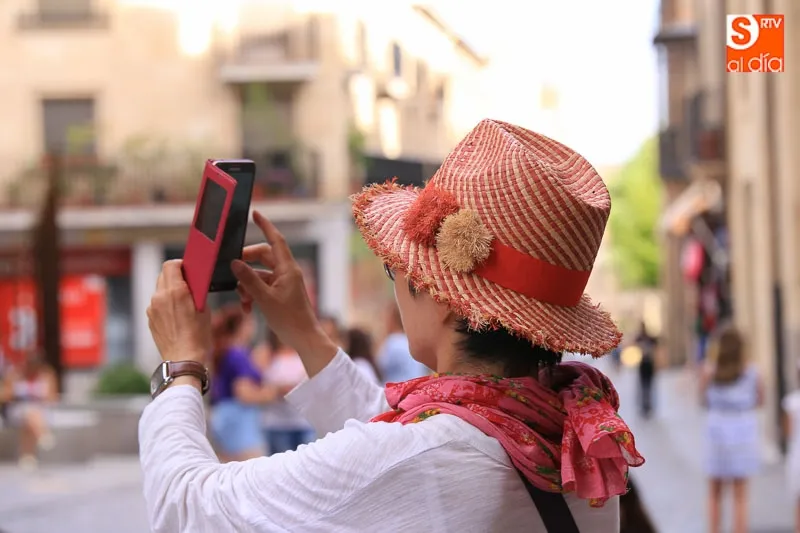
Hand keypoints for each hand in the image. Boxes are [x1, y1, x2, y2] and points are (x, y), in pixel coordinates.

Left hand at [147, 260, 211, 363]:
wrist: (185, 359)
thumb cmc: (198, 336)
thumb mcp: (205, 308)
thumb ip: (196, 291)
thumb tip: (193, 282)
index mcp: (175, 291)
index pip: (171, 265)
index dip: (181, 265)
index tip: (188, 270)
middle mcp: (160, 297)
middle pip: (163, 275)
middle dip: (175, 276)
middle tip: (188, 285)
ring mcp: (152, 308)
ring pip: (159, 289)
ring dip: (170, 290)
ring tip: (183, 303)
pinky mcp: (150, 319)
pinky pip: (157, 304)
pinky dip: (165, 304)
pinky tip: (176, 315)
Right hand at [232, 211, 336, 374]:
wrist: (304, 338)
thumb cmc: (290, 319)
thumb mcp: (265, 299)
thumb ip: (249, 280)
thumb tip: (235, 263)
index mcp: (287, 269)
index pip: (276, 240)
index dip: (265, 226)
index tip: (256, 214)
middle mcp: (287, 273)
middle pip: (263, 257)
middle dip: (246, 263)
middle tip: (232, 269)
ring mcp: (284, 283)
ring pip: (260, 274)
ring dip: (248, 284)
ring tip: (242, 300)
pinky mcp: (280, 294)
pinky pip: (263, 287)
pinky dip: (253, 294)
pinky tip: (247, 308)